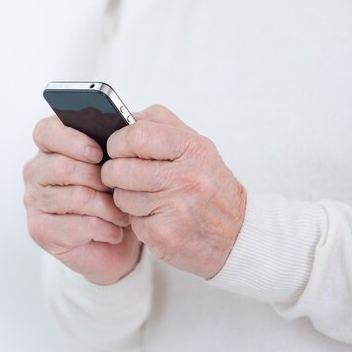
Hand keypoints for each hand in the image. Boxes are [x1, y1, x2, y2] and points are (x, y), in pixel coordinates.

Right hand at [23, 116, 141, 284]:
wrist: (119, 239)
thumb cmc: (116, 193)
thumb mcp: (119, 161)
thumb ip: (115, 140)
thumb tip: (125, 127)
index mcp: (51, 145)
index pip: (47, 131)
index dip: (73, 140)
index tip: (99, 152)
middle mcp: (36, 170)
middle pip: (64, 166)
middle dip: (101, 179)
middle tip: (122, 189)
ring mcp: (34, 200)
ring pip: (77, 196)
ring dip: (108, 207)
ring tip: (123, 213)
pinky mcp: (39, 229)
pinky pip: (78, 225)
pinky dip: (104, 228)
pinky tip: (113, 231)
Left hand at [102, 106, 245, 278]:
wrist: (237, 233)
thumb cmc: (211, 185)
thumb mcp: (196, 145)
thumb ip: (161, 124)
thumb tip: (125, 116)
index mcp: (193, 148)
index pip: (137, 135)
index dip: (118, 141)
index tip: (117, 147)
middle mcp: (186, 177)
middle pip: (121, 168)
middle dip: (113, 172)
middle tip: (122, 174)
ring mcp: (175, 207)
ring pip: (121, 196)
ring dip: (126, 197)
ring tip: (147, 197)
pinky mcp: (164, 234)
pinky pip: (131, 221)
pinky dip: (138, 219)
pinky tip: (156, 216)